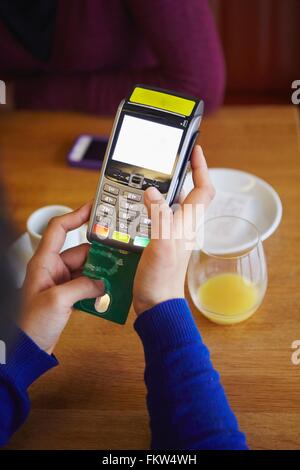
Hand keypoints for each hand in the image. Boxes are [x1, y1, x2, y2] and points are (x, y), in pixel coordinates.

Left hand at [20, 202, 103, 353]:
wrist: (27, 349)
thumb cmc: (32, 323)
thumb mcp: (57, 301)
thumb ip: (82, 287)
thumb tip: (102, 282)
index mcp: (44, 262)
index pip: (59, 229)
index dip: (75, 215)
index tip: (93, 208)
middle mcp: (52, 268)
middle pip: (81, 251)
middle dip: (99, 254)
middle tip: (119, 254)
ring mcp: (60, 282)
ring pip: (86, 269)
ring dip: (101, 273)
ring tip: (118, 275)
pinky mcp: (66, 296)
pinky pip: (86, 285)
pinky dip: (97, 288)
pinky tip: (109, 293)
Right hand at [133, 145, 214, 314]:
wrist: (155, 302)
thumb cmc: (162, 278)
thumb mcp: (162, 243)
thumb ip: (159, 215)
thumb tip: (152, 192)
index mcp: (189, 223)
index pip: (204, 189)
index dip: (202, 168)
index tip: (195, 150)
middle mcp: (183, 225)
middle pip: (186, 193)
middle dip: (176, 176)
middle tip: (161, 164)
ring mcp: (171, 233)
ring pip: (169, 204)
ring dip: (158, 191)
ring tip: (142, 182)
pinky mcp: (159, 241)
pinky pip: (155, 217)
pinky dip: (145, 208)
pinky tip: (132, 208)